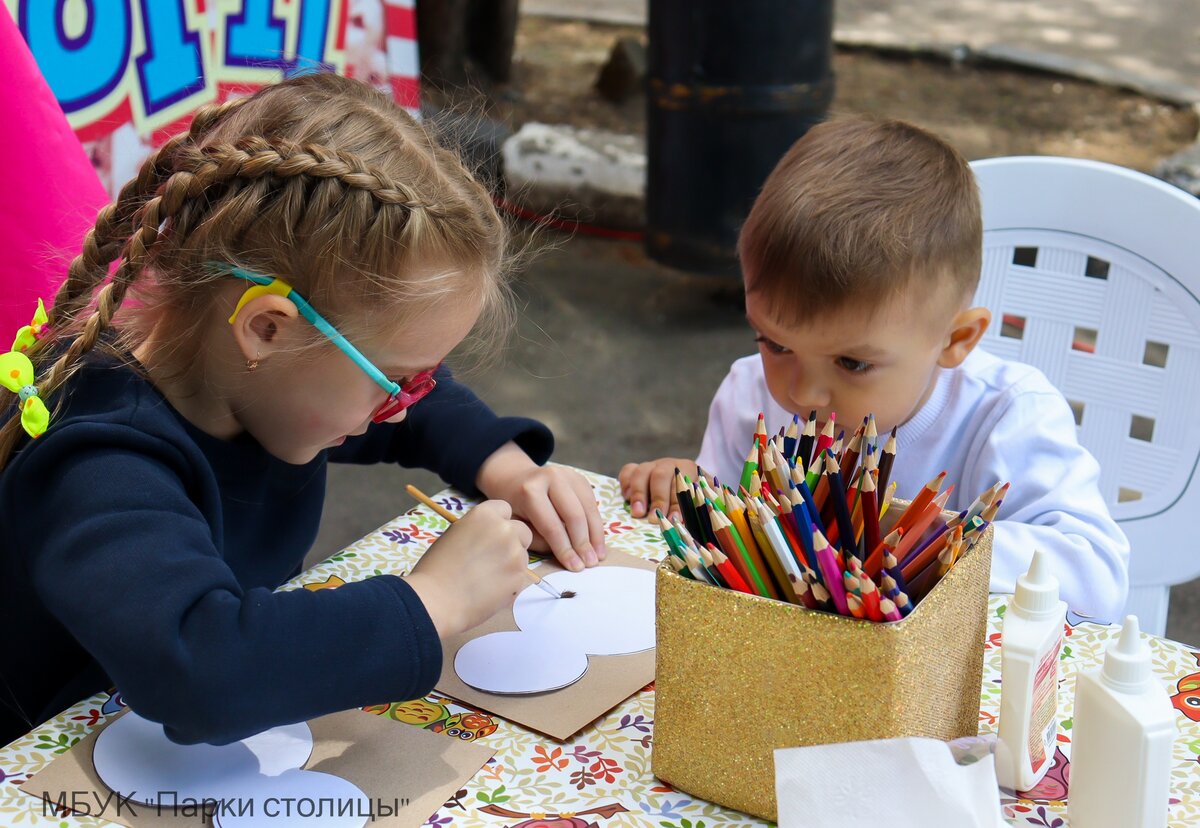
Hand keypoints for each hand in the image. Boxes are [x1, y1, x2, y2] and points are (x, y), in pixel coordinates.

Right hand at [405, 500, 532, 637]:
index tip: (491, 534)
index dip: (499, 522)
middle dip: (513, 541)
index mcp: (485, 515)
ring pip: (523, 554)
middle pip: (521, 530)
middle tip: (494, 557)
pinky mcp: (520, 578)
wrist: (438, 599)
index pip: (504, 509)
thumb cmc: (437, 567)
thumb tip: (489, 536)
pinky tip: (490, 590)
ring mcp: (516, 554)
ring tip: (488, 577)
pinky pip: (520, 576)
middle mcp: (505, 530)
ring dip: (512, 562)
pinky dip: (510, 581)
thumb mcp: (455, 534)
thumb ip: (477, 529)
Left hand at [475, 442, 605, 571]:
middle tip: (589, 564)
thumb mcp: (518, 526)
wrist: (515, 479)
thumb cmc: (515, 507)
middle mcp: (552, 478)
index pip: (552, 526)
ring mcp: (569, 475)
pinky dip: (597, 525)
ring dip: (595, 535)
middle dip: (583, 543)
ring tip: (598, 556)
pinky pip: (593, 504)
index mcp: (530, 491)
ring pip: (588, 509)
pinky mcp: (580, 478)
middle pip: (574, 515)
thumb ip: (540, 540)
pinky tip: (598, 542)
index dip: (565, 549)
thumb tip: (568, 553)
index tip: (575, 568)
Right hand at [618, 457, 696, 520]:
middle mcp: (668, 465)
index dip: (677, 503)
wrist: (682, 483)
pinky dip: (626, 484)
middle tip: (653, 518)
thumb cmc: (692, 497)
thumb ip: (698, 506)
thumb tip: (692, 521)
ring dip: (638, 494)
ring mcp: (650, 466)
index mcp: (687, 469)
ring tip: (637, 513)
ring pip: (642, 472)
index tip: (674, 520)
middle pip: (660, 476)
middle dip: (657, 499)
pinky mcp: (636, 469)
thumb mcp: (701, 499)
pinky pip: (627, 471)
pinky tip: (627, 499)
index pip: (682, 485)